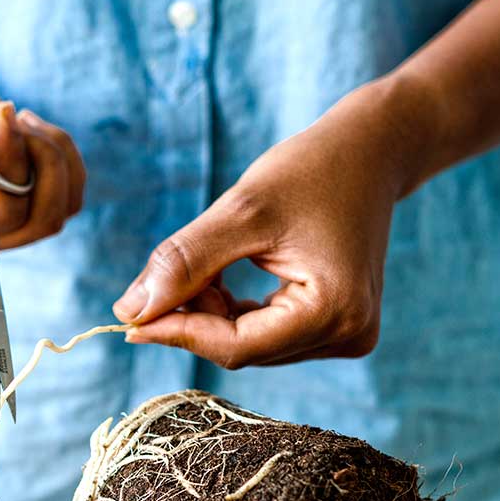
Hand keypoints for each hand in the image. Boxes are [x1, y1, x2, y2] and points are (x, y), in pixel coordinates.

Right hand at [0, 56, 85, 261]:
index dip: (11, 167)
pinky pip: (68, 199)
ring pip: (59, 211)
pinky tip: (32, 131)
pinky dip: (63, 159)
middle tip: (12, 114)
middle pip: (37, 220)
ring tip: (20, 118)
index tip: (1, 116)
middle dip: (39, 158)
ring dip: (52, 155)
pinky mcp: (23, 215)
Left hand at [113, 81, 426, 368]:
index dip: (177, 332)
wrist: (372, 151)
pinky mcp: (338, 326)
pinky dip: (234, 313)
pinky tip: (220, 278)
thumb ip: (185, 262)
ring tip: (202, 267)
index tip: (127, 319)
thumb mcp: (241, 210)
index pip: (236, 347)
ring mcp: (348, 335)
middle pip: (243, 349)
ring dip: (213, 315)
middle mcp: (349, 335)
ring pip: (251, 344)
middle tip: (157, 281)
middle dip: (195, 319)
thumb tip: (129, 312)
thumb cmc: (312, 169)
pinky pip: (268, 334)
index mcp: (335, 312)